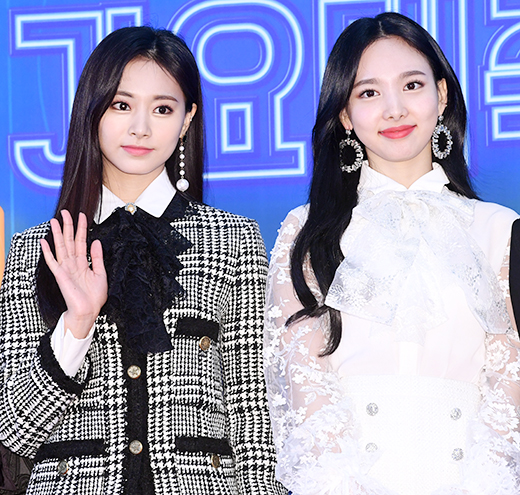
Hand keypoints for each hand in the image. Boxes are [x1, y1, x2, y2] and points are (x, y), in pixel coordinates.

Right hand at [40, 210, 107, 338]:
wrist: (89, 311)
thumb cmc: (94, 296)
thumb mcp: (101, 273)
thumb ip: (97, 257)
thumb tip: (96, 241)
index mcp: (83, 262)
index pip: (81, 241)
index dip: (82, 228)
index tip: (83, 216)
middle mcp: (73, 263)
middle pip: (69, 240)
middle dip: (68, 226)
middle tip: (66, 212)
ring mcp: (66, 268)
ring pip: (60, 247)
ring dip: (57, 234)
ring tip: (54, 220)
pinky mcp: (60, 275)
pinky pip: (52, 261)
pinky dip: (47, 252)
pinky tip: (43, 241)